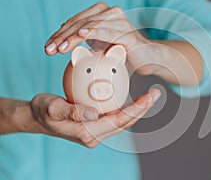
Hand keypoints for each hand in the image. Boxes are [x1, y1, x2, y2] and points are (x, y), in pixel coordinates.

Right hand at [28, 89, 159, 147]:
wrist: (36, 117)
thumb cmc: (42, 110)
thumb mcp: (52, 108)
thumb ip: (72, 111)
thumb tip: (93, 113)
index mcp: (87, 133)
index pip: (117, 121)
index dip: (135, 109)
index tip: (149, 97)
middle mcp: (94, 135)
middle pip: (125, 122)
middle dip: (142, 109)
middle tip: (156, 93)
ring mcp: (96, 131)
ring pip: (122, 120)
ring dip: (137, 109)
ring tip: (150, 95)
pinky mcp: (94, 125)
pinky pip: (114, 116)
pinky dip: (126, 107)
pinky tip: (133, 96)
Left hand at [44, 2, 156, 75]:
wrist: (146, 58)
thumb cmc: (122, 51)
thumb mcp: (100, 44)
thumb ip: (85, 39)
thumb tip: (63, 42)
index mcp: (102, 14)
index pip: (75, 22)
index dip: (59, 34)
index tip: (48, 47)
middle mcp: (110, 13)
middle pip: (80, 22)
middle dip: (62, 37)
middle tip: (49, 49)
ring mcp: (120, 21)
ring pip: (90, 26)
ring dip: (72, 37)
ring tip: (60, 47)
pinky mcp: (127, 34)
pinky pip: (108, 32)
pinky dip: (94, 32)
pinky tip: (81, 34)